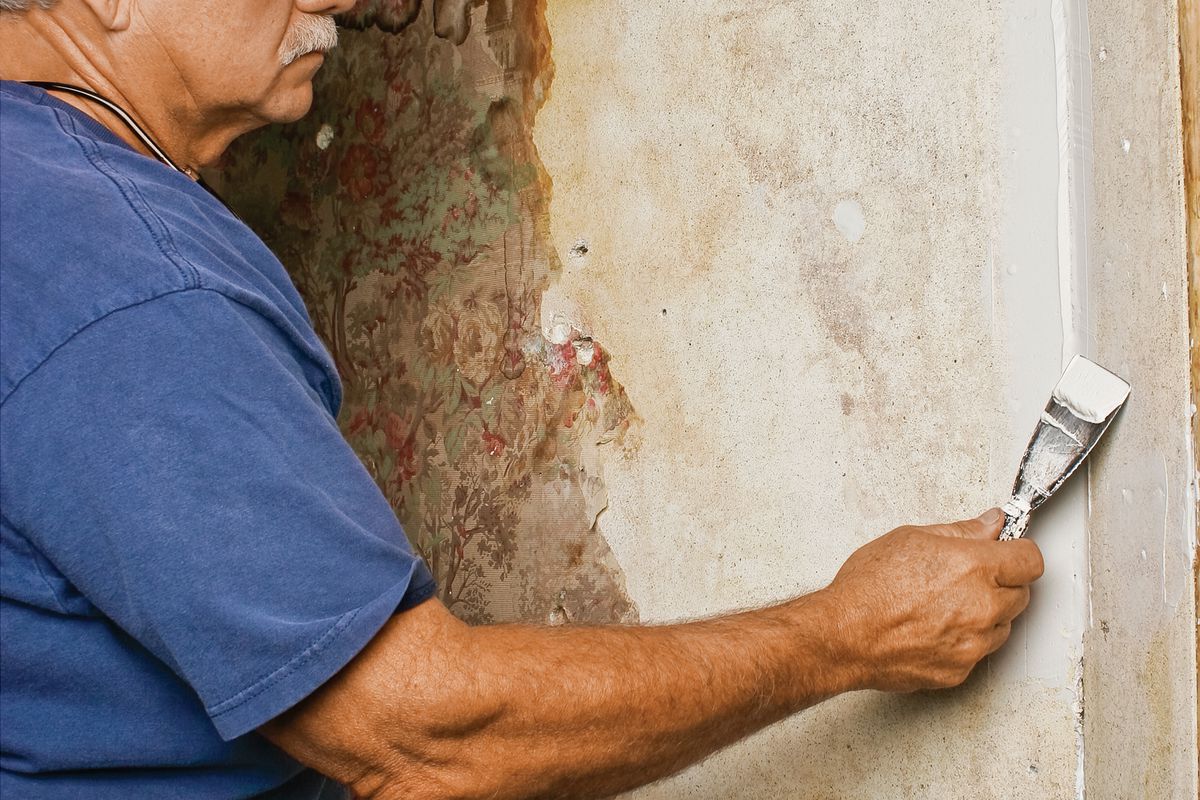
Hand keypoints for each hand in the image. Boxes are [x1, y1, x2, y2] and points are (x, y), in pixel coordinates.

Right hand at [821, 509, 1043, 691]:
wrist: (843, 635)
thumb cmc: (867, 589)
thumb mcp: (910, 539)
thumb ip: (960, 532)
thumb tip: (988, 524)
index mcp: (974, 567)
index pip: (1030, 560)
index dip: (1019, 552)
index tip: (1010, 551)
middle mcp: (982, 607)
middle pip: (1022, 594)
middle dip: (1003, 583)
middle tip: (969, 577)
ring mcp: (974, 643)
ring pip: (1003, 626)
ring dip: (987, 615)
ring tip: (946, 605)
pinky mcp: (961, 670)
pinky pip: (978, 652)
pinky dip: (965, 641)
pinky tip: (935, 628)